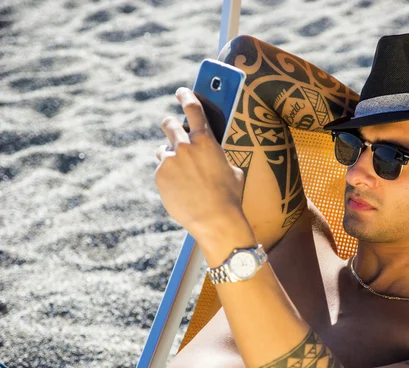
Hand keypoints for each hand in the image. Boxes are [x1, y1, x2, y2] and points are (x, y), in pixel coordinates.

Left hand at [155, 87, 250, 251]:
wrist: (215, 219)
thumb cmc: (229, 195)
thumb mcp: (232, 170)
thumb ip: (217, 156)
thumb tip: (212, 156)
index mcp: (206, 140)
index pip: (193, 108)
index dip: (186, 95)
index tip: (181, 91)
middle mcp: (185, 146)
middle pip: (169, 124)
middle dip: (170, 125)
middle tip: (172, 129)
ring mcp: (170, 161)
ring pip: (163, 150)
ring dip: (170, 156)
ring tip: (181, 173)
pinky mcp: (160, 176)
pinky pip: (161, 171)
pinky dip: (168, 177)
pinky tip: (180, 190)